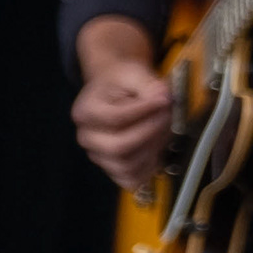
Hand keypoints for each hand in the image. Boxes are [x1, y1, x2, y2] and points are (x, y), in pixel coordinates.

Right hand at [72, 16, 174, 191]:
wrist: (117, 90)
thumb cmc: (122, 83)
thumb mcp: (134, 73)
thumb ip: (148, 84)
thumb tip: (163, 98)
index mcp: (85, 111)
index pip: (114, 118)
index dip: (144, 111)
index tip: (164, 99)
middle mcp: (87, 137)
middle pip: (119, 147)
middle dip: (150, 132)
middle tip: (167, 116)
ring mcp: (99, 155)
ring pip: (127, 166)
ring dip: (153, 149)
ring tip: (164, 129)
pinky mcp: (113, 167)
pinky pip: (131, 179)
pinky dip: (149, 167)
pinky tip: (157, 148)